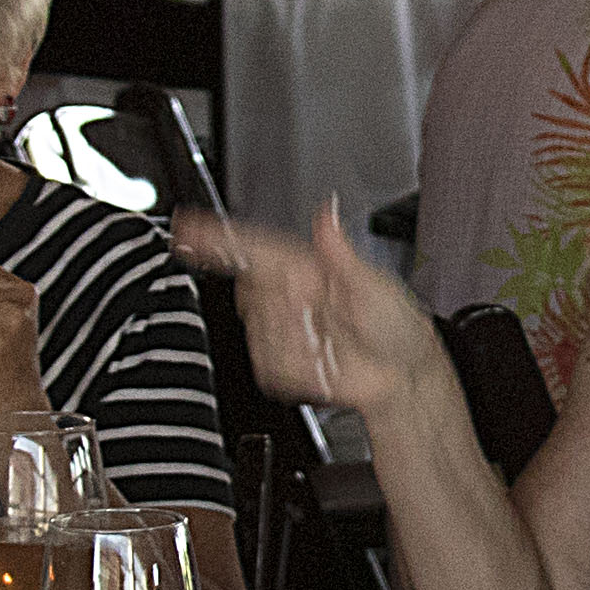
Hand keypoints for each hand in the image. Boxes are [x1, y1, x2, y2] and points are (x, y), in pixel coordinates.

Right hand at [168, 200, 442, 413]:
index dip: (215, 237)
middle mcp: (287, 298)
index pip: (251, 247)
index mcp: (303, 269)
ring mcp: (279, 333)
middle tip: (316, 310)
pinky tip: (323, 362)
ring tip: (331, 341)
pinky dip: (299, 368)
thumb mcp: (373, 282)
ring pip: (260, 332)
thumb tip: (326, 212)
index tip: (187, 227)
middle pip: (251, 292)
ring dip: (297, 339)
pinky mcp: (278, 368)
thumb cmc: (396, 328)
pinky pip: (270, 366)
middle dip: (279, 303)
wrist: (401, 378)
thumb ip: (339, 250)